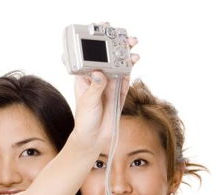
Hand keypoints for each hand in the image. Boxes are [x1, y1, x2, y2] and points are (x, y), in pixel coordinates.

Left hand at [72, 37, 137, 151]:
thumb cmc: (85, 120)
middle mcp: (98, 78)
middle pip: (108, 57)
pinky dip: (130, 68)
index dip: (95, 42)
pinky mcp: (120, 91)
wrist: (94, 139)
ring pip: (119, 65)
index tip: (101, 31)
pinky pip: (126, 76)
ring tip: (132, 46)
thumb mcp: (87, 102)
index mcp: (85, 77)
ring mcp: (110, 84)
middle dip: (116, 46)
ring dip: (126, 55)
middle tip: (124, 39)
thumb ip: (95, 87)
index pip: (89, 55)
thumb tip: (99, 73)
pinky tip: (133, 60)